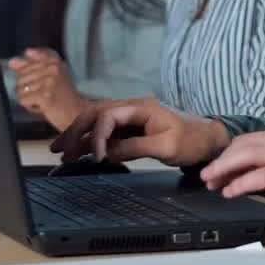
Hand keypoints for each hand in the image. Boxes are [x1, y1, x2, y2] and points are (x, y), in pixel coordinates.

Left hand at [7, 48, 85, 130]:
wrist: (76, 113)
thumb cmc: (62, 95)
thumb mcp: (49, 75)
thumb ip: (29, 66)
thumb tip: (12, 62)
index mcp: (54, 60)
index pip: (28, 59)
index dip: (29, 73)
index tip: (42, 81)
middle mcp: (53, 68)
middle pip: (21, 76)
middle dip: (28, 88)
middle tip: (45, 93)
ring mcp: (49, 82)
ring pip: (20, 89)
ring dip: (29, 98)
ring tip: (44, 100)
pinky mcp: (45, 95)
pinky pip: (23, 100)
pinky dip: (30, 106)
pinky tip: (42, 106)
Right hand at [49, 98, 229, 166]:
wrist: (205, 140)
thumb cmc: (191, 140)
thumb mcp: (166, 146)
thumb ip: (135, 147)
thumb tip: (107, 153)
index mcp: (141, 107)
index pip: (109, 116)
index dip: (98, 136)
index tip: (98, 157)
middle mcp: (131, 109)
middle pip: (95, 113)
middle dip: (76, 130)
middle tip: (61, 150)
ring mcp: (128, 119)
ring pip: (95, 121)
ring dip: (76, 134)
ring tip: (59, 151)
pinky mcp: (128, 130)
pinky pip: (103, 132)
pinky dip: (87, 141)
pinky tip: (75, 150)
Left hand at [200, 129, 264, 234]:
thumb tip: (247, 169)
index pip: (251, 138)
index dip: (229, 152)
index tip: (216, 166)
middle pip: (247, 143)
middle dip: (223, 159)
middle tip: (207, 175)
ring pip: (250, 154)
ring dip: (226, 168)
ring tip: (212, 182)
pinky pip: (261, 176)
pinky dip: (241, 183)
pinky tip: (231, 192)